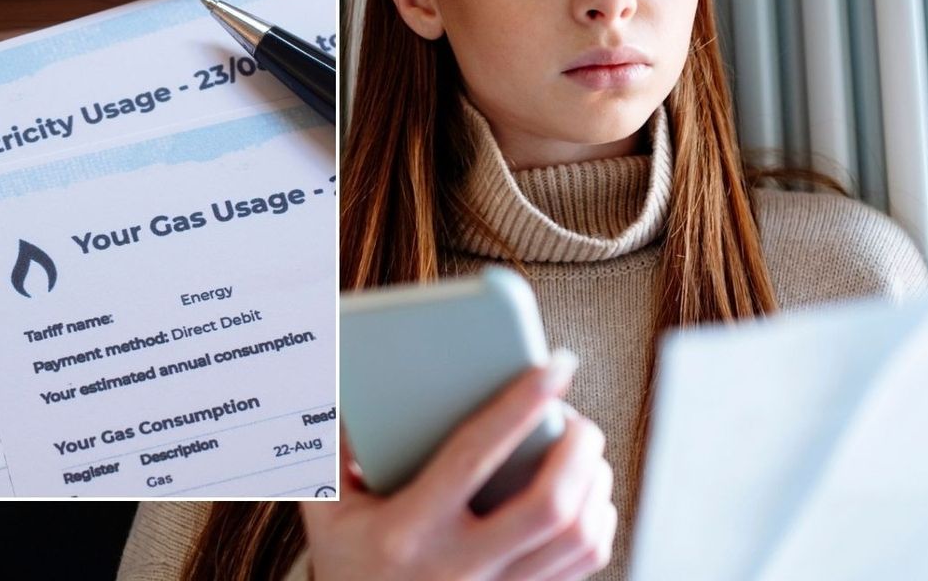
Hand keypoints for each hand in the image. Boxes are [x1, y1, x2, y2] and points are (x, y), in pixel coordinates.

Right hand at [301, 353, 616, 580]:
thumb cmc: (348, 566)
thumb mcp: (329, 510)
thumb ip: (338, 449)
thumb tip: (357, 382)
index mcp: (408, 532)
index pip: (475, 455)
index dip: (521, 404)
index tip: (555, 367)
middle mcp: (459, 568)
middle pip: (550, 506)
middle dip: (579, 450)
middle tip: (580, 420)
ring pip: (577, 537)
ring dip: (595, 484)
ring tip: (584, 453)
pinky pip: (583, 564)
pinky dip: (598, 521)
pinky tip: (587, 496)